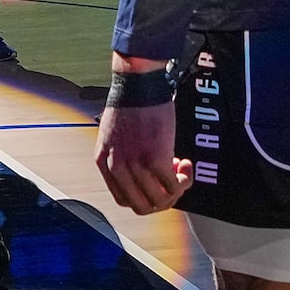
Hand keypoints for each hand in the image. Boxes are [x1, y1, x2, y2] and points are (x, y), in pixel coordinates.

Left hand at [95, 97, 190, 212]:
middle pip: (141, 206)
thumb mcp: (114, 135)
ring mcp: (136, 165)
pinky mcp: (156, 158)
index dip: (143, 197)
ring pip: (159, 200)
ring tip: (182, 171)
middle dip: (161, 201)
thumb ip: (123, 156)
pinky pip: (174, 184)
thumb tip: (145, 172)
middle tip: (173, 185)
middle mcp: (116, 167)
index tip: (155, 186)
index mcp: (103, 161)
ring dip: (176, 190)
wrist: (137, 83)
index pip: (122, 199)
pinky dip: (184, 180)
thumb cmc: (129, 103)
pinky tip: (186, 165)